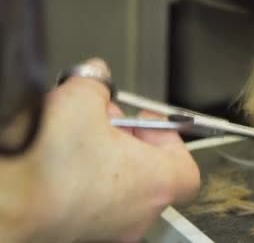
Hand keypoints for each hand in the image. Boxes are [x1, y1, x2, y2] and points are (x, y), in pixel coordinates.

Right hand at [1, 59, 199, 242]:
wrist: (4, 204)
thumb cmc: (48, 164)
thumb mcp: (79, 99)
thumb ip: (96, 84)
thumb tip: (95, 76)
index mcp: (156, 183)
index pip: (186, 166)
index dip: (168, 138)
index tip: (147, 121)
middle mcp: (138, 214)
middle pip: (149, 173)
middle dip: (128, 140)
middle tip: (106, 121)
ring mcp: (108, 230)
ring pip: (119, 189)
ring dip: (105, 159)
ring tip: (77, 136)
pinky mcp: (77, 233)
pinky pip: (92, 203)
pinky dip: (82, 180)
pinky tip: (58, 160)